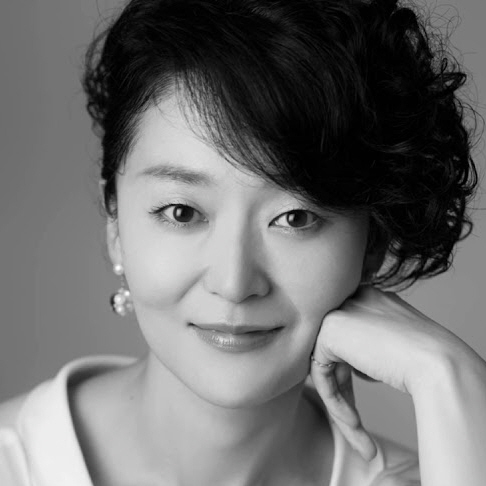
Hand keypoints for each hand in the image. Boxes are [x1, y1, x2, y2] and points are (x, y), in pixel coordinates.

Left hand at [309, 285, 468, 461]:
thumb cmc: (430, 360)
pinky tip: (355, 427)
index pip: (349, 338)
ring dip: (342, 406)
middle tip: (358, 427)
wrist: (440, 364)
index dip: (352, 373)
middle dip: (344, 392)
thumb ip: (370, 348)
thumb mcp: (394, 346)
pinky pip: (322, 375)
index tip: (361, 401)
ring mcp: (339, 312)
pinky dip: (337, 403)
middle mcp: (352, 299)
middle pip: (336, 353)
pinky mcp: (328, 330)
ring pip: (327, 367)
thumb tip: (353, 367)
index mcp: (370, 298)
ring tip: (362, 441)